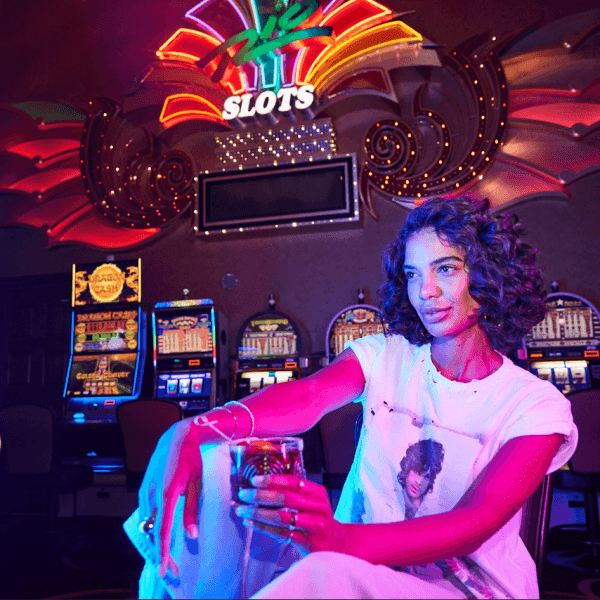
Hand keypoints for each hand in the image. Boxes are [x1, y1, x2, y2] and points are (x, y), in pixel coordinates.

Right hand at [138, 419, 203, 578]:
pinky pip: (146, 510)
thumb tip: (191, 534)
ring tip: (167, 551)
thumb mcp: (197, 483)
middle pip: (153, 530)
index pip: (163, 530)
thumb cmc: (191, 458)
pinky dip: (151, 522)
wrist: (177, 436)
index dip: (163, 552)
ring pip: (147, 521)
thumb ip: (192, 510)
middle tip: (171, 566)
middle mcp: (152, 494)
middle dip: (160, 551)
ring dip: (155, 537)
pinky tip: (158, 527)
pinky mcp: (144, 485)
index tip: (163, 569)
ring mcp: (146, 489)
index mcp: (167, 494)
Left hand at [233, 474, 349, 554]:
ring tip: (242, 510)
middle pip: (285, 498)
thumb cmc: (319, 519)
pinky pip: (281, 534)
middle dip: (260, 496)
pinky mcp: (307, 543)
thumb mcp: (314, 502)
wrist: (339, 544)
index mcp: (318, 493)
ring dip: (258, 513)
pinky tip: (251, 523)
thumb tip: (263, 485)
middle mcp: (318, 508)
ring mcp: (314, 526)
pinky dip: (263, 528)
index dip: (272, 480)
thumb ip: (296, 493)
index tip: (255, 480)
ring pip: (281, 517)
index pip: (293, 482)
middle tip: (244, 494)